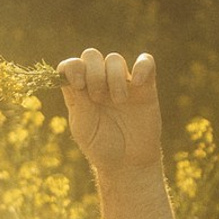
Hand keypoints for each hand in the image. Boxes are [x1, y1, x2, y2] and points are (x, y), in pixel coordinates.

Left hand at [58, 49, 162, 177]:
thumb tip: (74, 77)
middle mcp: (99, 82)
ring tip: (119, 101)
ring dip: (114, 77)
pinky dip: (142, 66)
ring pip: (114, 59)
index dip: (72, 68)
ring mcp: (122, 83)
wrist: (127, 163)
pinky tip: (137, 83)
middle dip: (93, 72)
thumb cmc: (101, 147)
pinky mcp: (145, 87)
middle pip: (91, 55)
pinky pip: (146, 62)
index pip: (71, 65)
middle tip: (98, 97)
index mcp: (79, 91)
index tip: (78, 85)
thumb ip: (79, 103)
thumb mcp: (83, 129)